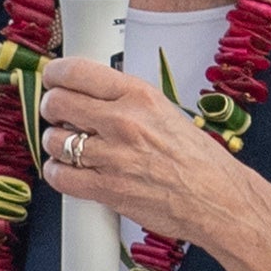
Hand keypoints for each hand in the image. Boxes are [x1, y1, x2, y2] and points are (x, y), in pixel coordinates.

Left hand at [35, 54, 270, 264]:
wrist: (218, 199)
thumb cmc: (199, 160)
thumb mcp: (166, 112)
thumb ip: (128, 101)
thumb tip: (92, 94)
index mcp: (139, 95)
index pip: (77, 71)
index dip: (56, 74)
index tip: (53, 79)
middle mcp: (123, 121)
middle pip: (58, 103)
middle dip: (52, 108)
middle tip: (58, 115)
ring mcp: (112, 156)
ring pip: (54, 140)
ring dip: (55, 144)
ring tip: (69, 148)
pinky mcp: (106, 188)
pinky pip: (59, 176)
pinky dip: (57, 173)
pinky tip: (68, 171)